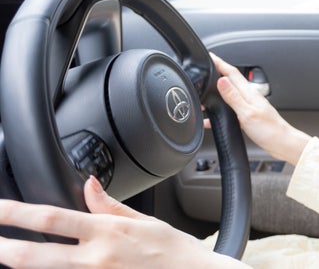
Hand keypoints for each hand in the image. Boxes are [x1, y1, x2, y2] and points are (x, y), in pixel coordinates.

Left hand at [0, 177, 245, 267]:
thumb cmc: (174, 252)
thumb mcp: (144, 221)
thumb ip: (109, 205)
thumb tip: (88, 185)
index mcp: (107, 232)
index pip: (52, 218)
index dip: (16, 213)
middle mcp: (95, 259)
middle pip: (34, 256)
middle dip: (3, 248)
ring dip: (21, 264)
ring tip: (6, 255)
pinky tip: (40, 266)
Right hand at [211, 53, 309, 164]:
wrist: (283, 144)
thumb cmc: (269, 130)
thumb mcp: (247, 113)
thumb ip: (233, 97)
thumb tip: (221, 81)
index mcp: (249, 93)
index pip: (231, 73)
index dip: (220, 63)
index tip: (209, 56)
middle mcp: (249, 97)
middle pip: (230, 81)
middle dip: (218, 73)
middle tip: (206, 69)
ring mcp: (250, 106)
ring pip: (230, 94)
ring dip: (218, 90)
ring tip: (206, 90)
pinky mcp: (249, 115)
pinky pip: (232, 108)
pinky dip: (221, 109)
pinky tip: (214, 116)